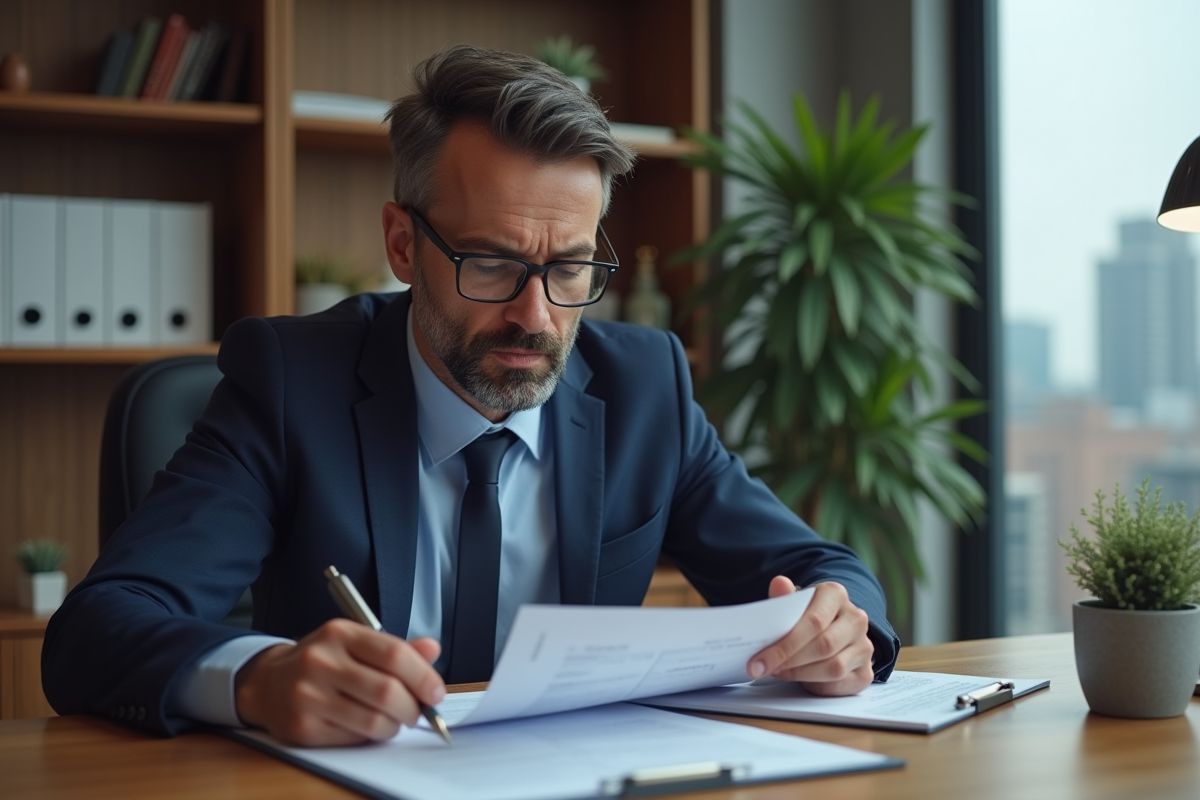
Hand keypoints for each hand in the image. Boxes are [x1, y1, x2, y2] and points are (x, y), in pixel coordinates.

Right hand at [234, 618, 445, 745]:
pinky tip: (366, 726)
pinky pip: (353, 739)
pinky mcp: (302, 727)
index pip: (394, 655)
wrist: (268, 682)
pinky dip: (370, 737)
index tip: (436, 693)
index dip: (423, 677)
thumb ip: (395, 648)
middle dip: (412, 708)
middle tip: (417, 712)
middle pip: (386, 691)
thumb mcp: (355, 642)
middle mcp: (321, 661)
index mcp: (340, 633)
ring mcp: (308, 695)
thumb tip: (432, 649)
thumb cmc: (322, 661)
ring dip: (394, 726)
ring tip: (393, 720)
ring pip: (373, 721)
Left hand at [747, 577, 874, 695]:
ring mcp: (865, 646)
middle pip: (824, 646)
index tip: (758, 661)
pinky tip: (800, 680)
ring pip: (834, 668)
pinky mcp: (866, 672)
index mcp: (835, 595)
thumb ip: (783, 597)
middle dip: (789, 661)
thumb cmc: (805, 616)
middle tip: (763, 669)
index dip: (785, 644)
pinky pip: (840, 684)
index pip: (813, 622)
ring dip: (800, 674)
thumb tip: (779, 583)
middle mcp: (856, 619)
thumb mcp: (792, 604)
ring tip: (779, 672)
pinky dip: (816, 686)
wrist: (829, 627)